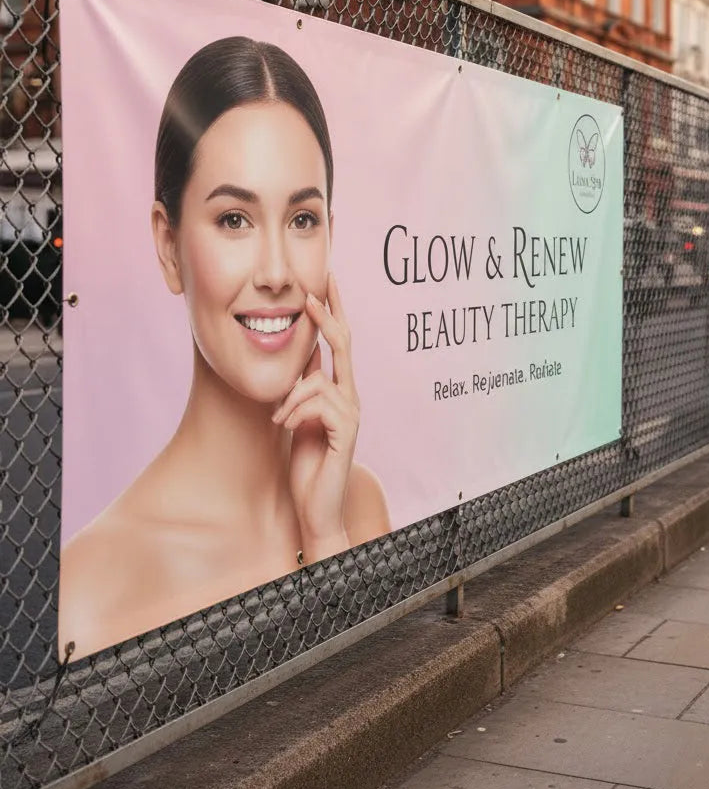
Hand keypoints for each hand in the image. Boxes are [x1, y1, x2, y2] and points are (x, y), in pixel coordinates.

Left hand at [272, 273, 358, 564]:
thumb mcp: (297, 416)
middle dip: (328, 315)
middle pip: (343, 344)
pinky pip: (317, 402)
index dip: (333, 311)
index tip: (325, 281)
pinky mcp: (346, 430)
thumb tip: (297, 353)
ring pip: (318, 379)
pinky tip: (283, 426)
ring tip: (277, 419)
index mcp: (339, 391)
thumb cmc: (306, 463)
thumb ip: (302, 387)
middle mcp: (350, 397)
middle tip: (312, 292)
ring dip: (290, 396)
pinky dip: (294, 410)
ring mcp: (351, 412)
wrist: (316, 507)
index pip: (339, 342)